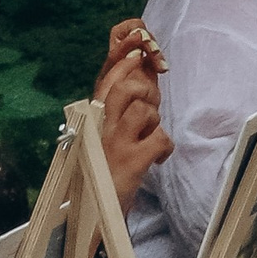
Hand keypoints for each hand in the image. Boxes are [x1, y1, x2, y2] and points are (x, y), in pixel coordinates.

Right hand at [92, 42, 170, 202]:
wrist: (93, 212)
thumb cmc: (104, 168)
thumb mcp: (109, 131)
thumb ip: (122, 103)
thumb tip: (142, 69)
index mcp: (92, 115)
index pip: (106, 76)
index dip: (123, 55)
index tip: (140, 44)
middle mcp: (99, 125)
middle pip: (122, 87)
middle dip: (144, 84)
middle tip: (152, 98)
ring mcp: (113, 143)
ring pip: (142, 108)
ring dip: (154, 118)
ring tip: (148, 134)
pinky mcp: (130, 161)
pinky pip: (158, 138)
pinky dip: (164, 146)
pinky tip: (158, 157)